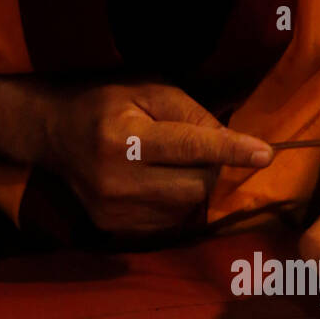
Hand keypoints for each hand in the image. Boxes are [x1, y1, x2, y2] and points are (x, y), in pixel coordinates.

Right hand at [40, 81, 271, 233]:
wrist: (54, 134)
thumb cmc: (107, 103)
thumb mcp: (147, 90)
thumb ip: (191, 113)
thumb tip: (234, 143)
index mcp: (123, 138)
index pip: (189, 147)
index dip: (230, 150)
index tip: (265, 154)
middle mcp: (116, 179)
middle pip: (195, 184)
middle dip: (209, 167)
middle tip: (194, 148)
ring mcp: (114, 210)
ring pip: (186, 207)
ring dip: (192, 185)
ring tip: (169, 163)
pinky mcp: (114, 229)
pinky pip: (170, 222)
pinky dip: (175, 202)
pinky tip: (155, 182)